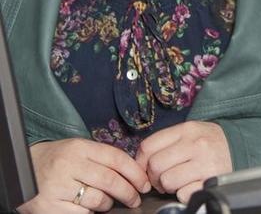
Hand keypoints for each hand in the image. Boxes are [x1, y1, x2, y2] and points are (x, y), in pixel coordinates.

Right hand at [18, 139, 149, 212]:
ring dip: (108, 204)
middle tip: (135, 199)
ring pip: (98, 199)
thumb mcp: (78, 150)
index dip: (135, 173)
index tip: (144, 183)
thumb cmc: (57, 160)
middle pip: (111, 181)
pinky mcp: (49, 207)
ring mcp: (58, 186)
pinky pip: (81, 213)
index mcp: (80, 148)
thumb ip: (102, 159)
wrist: (21, 169)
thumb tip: (134, 173)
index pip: (117, 159)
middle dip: (129, 192)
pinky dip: (89, 212)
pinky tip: (87, 208)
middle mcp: (69, 165)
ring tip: (107, 203)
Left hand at [136, 121, 231, 203]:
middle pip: (155, 166)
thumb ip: (168, 141)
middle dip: (156, 177)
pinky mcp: (211, 181)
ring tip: (180, 181)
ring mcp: (205, 163)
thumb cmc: (212, 141)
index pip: (148, 146)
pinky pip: (183, 194)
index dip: (141, 161)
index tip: (146, 168)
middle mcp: (196, 144)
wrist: (243, 146)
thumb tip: (141, 162)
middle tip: (164, 177)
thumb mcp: (192, 132)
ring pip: (167, 181)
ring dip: (169, 186)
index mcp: (188, 129)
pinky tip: (192, 184)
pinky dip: (185, 193)